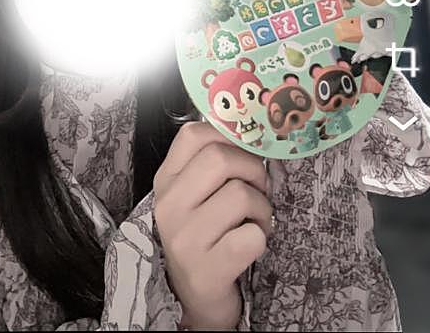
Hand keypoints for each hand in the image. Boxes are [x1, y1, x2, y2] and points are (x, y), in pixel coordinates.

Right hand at [153, 121, 271, 330]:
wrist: (195, 295)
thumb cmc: (204, 233)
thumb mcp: (196, 194)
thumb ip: (212, 164)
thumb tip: (253, 134)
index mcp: (166, 180)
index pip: (194, 134)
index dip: (229, 137)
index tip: (243, 153)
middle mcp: (169, 205)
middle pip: (221, 159)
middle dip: (254, 170)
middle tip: (258, 189)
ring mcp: (185, 239)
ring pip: (241, 195)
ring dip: (262, 208)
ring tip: (255, 221)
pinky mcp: (207, 269)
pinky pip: (252, 236)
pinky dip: (262, 237)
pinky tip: (250, 244)